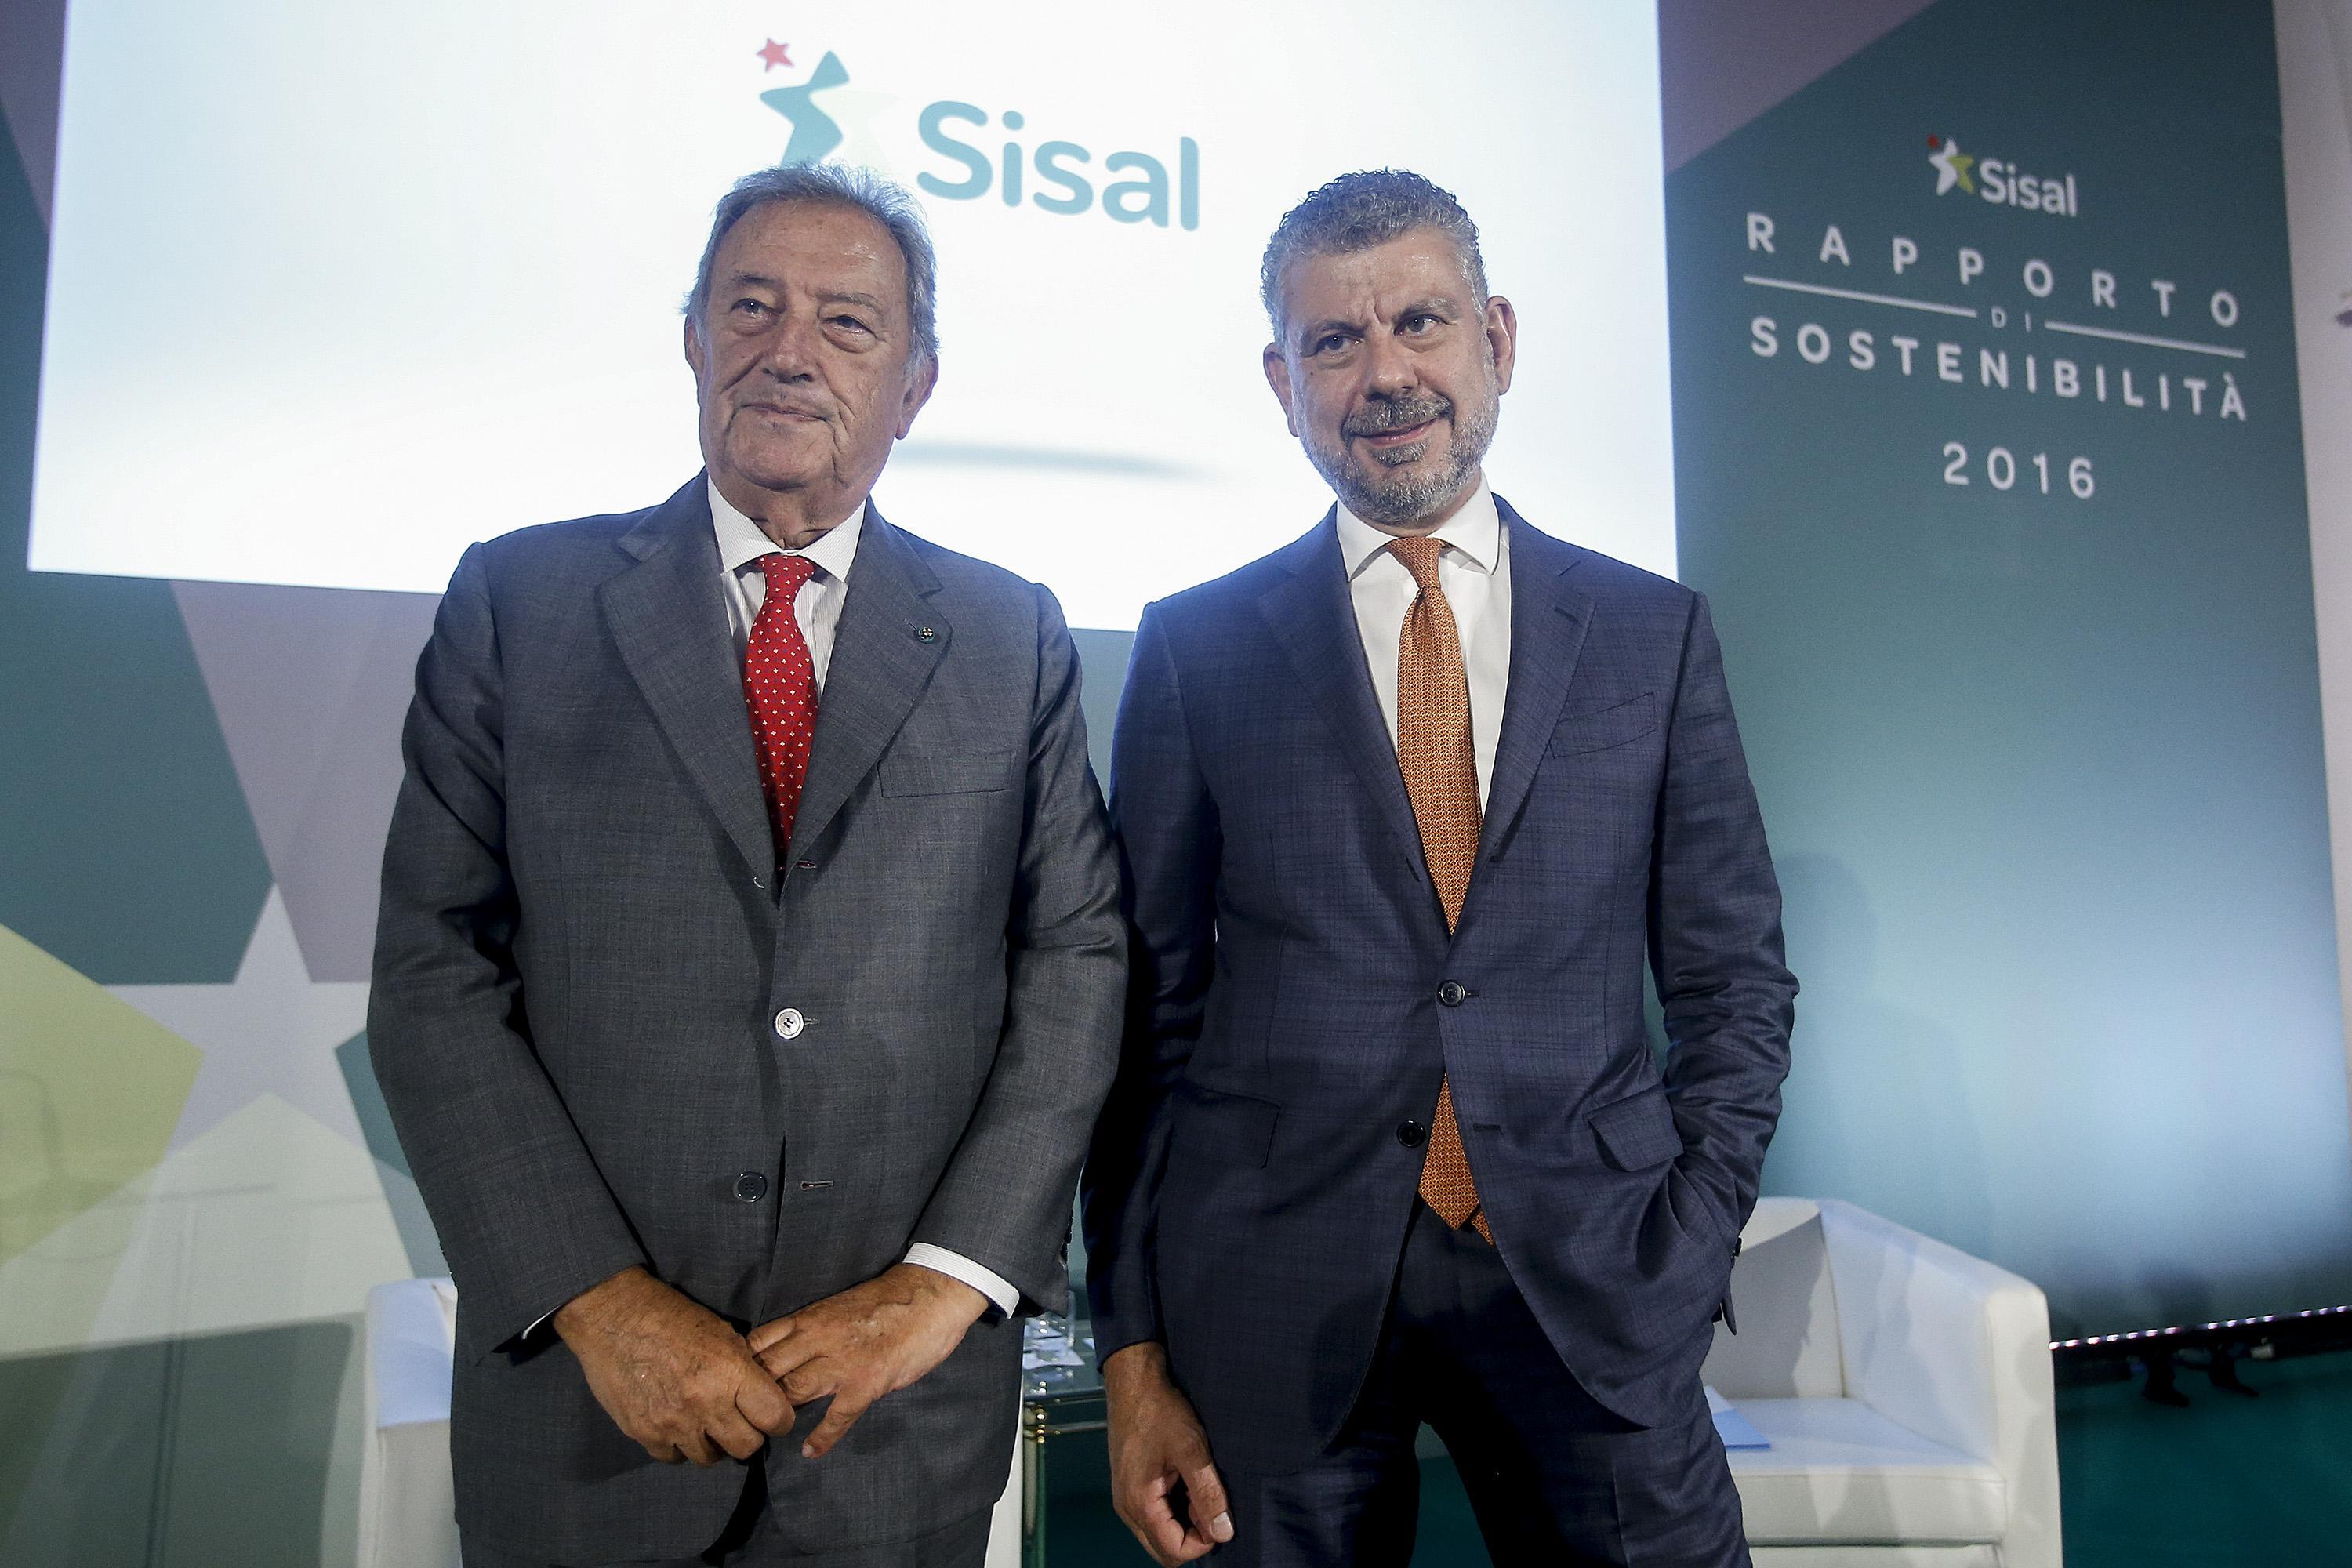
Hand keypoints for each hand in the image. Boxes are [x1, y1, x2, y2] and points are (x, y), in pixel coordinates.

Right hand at [553, 1266, 794, 1465]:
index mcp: (729, 1372)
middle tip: (740, 1422)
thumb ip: (743, 1368)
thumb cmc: (671, 1317)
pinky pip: (673, 1457)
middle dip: (748, 1436)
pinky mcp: (643, 1433)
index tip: (773, 1416)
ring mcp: (672, 1422)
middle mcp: (704, 1402)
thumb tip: (761, 1394)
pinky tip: (677, 1425)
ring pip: (709, 1458)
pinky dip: (679, 1446)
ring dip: (713, 1444)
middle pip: (746, 1447)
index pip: (775, 1416)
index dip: (780, 1419)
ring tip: (705, 1424)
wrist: (613, 1317)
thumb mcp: (720, 1333)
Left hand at [748, 1262, 988, 1458]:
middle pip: (767, 1370)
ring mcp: (842, 1362)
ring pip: (792, 1392)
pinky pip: (836, 1417)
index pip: (759, 1342)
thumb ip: (813, 1327)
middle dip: (750, 1394)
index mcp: (810, 1317)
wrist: (930, 1294)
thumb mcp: (838, 1305)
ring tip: (769, 1433)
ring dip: (778, 1414)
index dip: (741, 1366)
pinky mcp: (866, 1383)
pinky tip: (809, 1451)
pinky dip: (821, 1438)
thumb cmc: (887, 1299)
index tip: (732, 1384)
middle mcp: (818, 1338)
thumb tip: (789, 1351)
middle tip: (742, 1417)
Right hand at [1103, 1342, 1232, 1563]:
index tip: (1219, 1516)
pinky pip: (1152, 1517)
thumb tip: (1223, 1532)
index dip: (1203, 1543)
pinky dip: (1173, 1511)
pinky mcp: (1129, 1487)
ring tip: (1197, 1489)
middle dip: (1192, 1537)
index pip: (1174, 1552)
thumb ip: (1207, 1494)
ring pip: (1158, 1535)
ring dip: (1183, 1523)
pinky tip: (1185, 1483)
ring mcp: (1125, 1498)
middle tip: (1209, 1504)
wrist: (1134, 1383)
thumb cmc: (1160, 1411)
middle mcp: (1127, 1508)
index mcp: (1139, 1503)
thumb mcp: (1192, 1450)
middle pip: (1163, 1550)